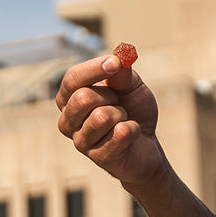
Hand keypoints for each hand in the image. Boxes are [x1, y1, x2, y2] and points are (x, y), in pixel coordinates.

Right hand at [55, 53, 163, 184]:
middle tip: (119, 103)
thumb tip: (117, 58)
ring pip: (102, 117)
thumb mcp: (130, 85)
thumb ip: (121, 73)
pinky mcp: (98, 158)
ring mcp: (81, 142)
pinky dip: (133, 130)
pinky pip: (120, 134)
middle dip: (111, 97)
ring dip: (122, 115)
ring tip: (124, 121)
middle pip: (83, 98)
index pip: (72, 79)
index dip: (94, 69)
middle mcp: (68, 121)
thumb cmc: (132, 110)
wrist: (148, 142)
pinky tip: (131, 136)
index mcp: (69, 98)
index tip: (115, 62)